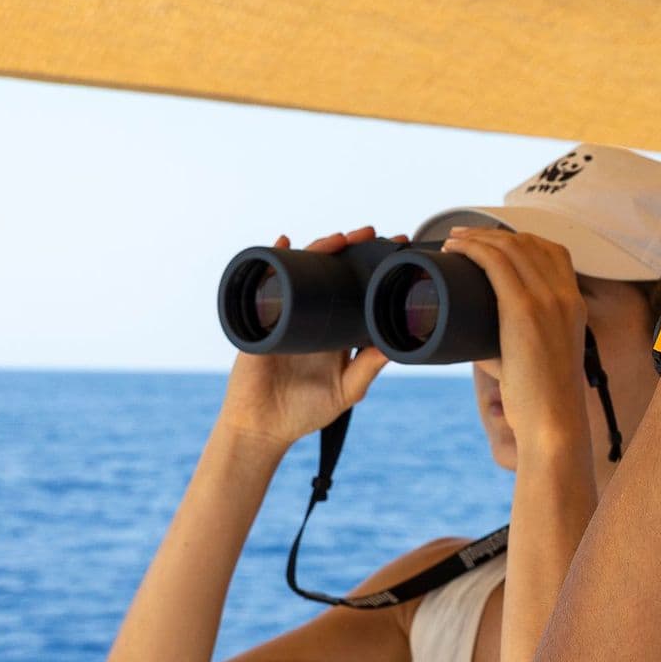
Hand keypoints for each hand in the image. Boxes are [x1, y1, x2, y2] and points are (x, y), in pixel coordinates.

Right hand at [216, 228, 392, 451]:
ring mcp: (287, 314)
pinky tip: (284, 243)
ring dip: (319, 249)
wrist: (264, 427)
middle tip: (373, 234)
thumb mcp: (346, 390)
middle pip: (333, 272)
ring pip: (303, 271)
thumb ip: (367, 368)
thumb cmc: (306, 411)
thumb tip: (394, 344)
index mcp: (337, 330)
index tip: (397, 249)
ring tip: (338, 238)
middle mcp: (314, 316)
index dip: (374, 269)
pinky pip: (266, 284)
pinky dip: (274, 261)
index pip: (358, 290)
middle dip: (351, 249)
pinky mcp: (263, 319)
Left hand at [439, 227, 592, 454]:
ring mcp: (548, 300)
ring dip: (476, 237)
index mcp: (574, 304)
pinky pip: (496, 262)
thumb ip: (509, 339)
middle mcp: (565, 295)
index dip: (519, 239)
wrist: (553, 420)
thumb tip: (470, 334)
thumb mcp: (536, 357)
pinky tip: (456, 249)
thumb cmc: (539, 398)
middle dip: (491, 233)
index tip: (491, 243)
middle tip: (461, 238)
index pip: (553, 251)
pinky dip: (473, 249)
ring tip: (452, 242)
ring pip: (510, 247)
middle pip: (528, 242)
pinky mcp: (524, 309)